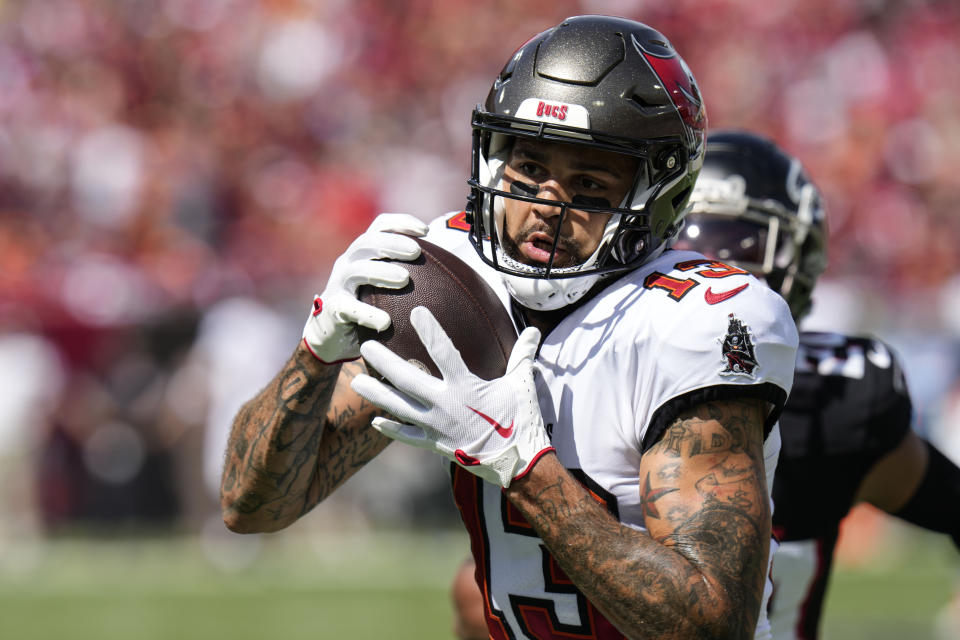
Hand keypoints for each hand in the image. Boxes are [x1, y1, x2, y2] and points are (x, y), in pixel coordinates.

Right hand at [302, 213, 427, 363]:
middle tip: (416, 252)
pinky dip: (367, 313)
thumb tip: (451, 273)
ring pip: (356, 270)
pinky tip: (386, 322)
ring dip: (381, 272)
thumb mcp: (384, 288)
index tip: (426, 231)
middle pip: (367, 242)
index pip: (379, 227)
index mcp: (363, 254)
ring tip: (404, 279)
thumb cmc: (367, 308)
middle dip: (392, 243)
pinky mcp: (332, 309)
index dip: (401, 223)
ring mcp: (338, 285)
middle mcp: (348, 263)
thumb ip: (407, 276)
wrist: (331, 337)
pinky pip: (349, 308)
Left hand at [350, 306, 552, 487]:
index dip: (430, 331)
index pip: (444, 352)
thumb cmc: (522, 421)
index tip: (417, 312)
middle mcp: (445, 405)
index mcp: (466, 387)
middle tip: (366, 346)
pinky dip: (391, 429)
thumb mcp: (522, 385)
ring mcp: (437, 427)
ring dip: (377, 394)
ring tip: (357, 382)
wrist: (519, 465)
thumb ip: (523, 356)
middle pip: (407, 381)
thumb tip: (535, 330)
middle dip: (384, 362)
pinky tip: (375, 421)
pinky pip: (408, 436)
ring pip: (399, 408)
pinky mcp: (436, 444)